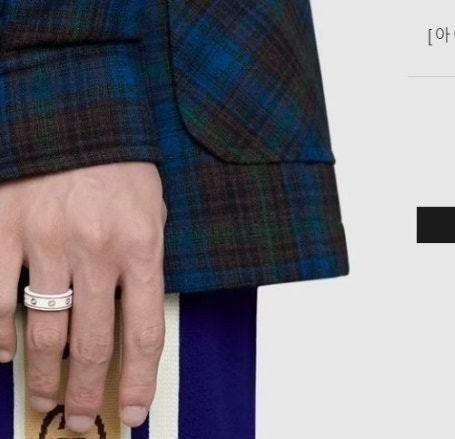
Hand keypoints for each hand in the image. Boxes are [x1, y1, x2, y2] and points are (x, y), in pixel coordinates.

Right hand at [0, 161, 166, 432]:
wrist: (76, 110)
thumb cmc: (120, 164)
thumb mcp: (152, 211)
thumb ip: (142, 264)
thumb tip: (128, 322)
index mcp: (141, 246)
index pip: (144, 332)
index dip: (141, 380)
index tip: (136, 411)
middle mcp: (95, 250)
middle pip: (91, 343)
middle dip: (87, 391)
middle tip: (82, 420)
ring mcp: (45, 240)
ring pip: (42, 330)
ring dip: (44, 374)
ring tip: (46, 398)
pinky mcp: (3, 227)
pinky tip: (2, 352)